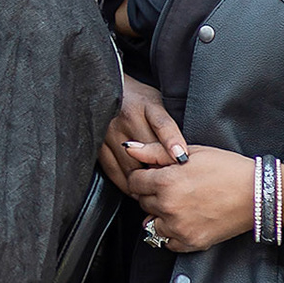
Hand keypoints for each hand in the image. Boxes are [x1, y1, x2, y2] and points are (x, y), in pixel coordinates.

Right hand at [99, 74, 188, 193]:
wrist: (106, 89)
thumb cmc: (138, 99)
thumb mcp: (158, 103)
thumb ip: (168, 126)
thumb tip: (185, 156)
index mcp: (146, 104)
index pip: (162, 124)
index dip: (172, 142)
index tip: (182, 158)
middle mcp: (126, 117)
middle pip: (146, 151)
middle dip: (159, 170)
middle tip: (173, 187)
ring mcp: (109, 131)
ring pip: (129, 164)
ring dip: (143, 181)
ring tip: (155, 192)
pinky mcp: (98, 143)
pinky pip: (112, 169)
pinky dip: (125, 182)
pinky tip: (134, 189)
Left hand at [126, 145, 254, 251]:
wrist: (258, 194)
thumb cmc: (227, 169)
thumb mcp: (191, 152)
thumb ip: (155, 151)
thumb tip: (130, 149)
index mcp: (166, 182)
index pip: (134, 182)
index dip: (144, 176)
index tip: (155, 176)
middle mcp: (168, 206)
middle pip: (142, 202)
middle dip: (152, 194)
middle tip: (173, 187)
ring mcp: (179, 227)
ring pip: (151, 222)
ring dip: (160, 214)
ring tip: (180, 204)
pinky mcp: (190, 242)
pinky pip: (166, 241)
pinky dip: (171, 232)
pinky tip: (185, 219)